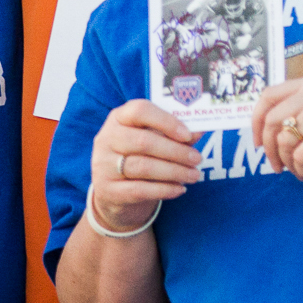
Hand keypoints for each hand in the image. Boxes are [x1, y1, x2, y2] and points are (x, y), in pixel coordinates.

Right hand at [87, 101, 201, 231]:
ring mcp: (103, 165)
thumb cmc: (139, 156)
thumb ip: (174, 134)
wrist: (114, 191)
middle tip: (198, 159)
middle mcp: (107, 138)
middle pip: (143, 141)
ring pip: (143, 167)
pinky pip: (139, 190)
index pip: (140, 110)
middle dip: (176, 151)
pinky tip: (180, 189)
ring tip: (194, 175)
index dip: (166, 121)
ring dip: (174, 171)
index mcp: (118, 117)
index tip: (188, 134)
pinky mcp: (107, 190)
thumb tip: (199, 130)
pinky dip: (164, 190)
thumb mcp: (153, 139)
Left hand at [251, 76, 302, 182]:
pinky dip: (302, 171)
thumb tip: (270, 128)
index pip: (268, 95)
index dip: (255, 120)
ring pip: (282, 141)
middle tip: (276, 166)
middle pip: (270, 120)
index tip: (258, 141)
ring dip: (288, 163)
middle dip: (269, 148)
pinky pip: (298, 157)